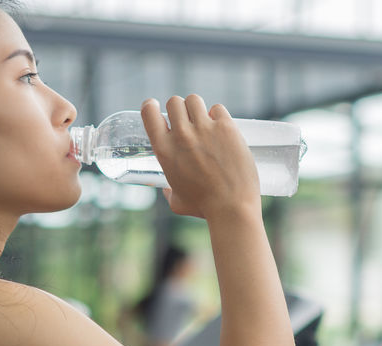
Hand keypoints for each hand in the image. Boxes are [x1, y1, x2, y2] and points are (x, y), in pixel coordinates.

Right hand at [141, 95, 259, 220]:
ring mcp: (204, 129)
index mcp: (164, 151)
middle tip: (188, 121)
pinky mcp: (226, 128)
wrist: (232, 208)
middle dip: (180, 109)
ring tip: (205, 121)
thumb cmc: (205, 208)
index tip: (156, 107)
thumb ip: (169, 192)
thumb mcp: (177, 201)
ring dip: (197, 109)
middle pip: (174, 102)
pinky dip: (218, 116)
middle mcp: (182, 136)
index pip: (149, 112)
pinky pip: (218, 109)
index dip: (152, 106)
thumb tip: (167, 190)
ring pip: (194, 100)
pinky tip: (222, 128)